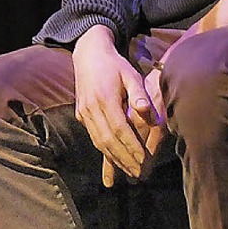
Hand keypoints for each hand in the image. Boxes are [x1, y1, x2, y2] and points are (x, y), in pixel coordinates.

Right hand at [73, 26, 158, 186]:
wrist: (89, 54)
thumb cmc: (115, 65)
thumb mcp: (130, 74)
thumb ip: (139, 94)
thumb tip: (147, 112)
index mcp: (105, 97)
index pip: (120, 129)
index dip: (132, 147)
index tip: (144, 160)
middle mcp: (91, 107)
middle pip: (108, 140)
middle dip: (123, 159)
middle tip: (138, 174)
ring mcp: (83, 111)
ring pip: (98, 141)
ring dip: (113, 159)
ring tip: (129, 172)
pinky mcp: (80, 114)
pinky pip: (93, 136)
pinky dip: (104, 150)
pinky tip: (114, 160)